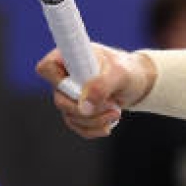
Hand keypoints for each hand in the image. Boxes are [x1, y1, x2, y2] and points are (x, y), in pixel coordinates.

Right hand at [35, 44, 154, 137]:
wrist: (138, 83)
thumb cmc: (128, 70)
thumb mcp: (119, 73)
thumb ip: (101, 86)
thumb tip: (84, 106)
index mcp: (71, 57)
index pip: (47, 68)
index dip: (58, 81)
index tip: (81, 85)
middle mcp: (66, 76)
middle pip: (60, 100)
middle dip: (87, 108)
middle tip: (111, 106)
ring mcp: (69, 95)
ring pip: (70, 116)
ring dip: (94, 120)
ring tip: (116, 111)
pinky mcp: (77, 109)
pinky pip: (77, 126)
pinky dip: (93, 128)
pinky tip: (108, 124)